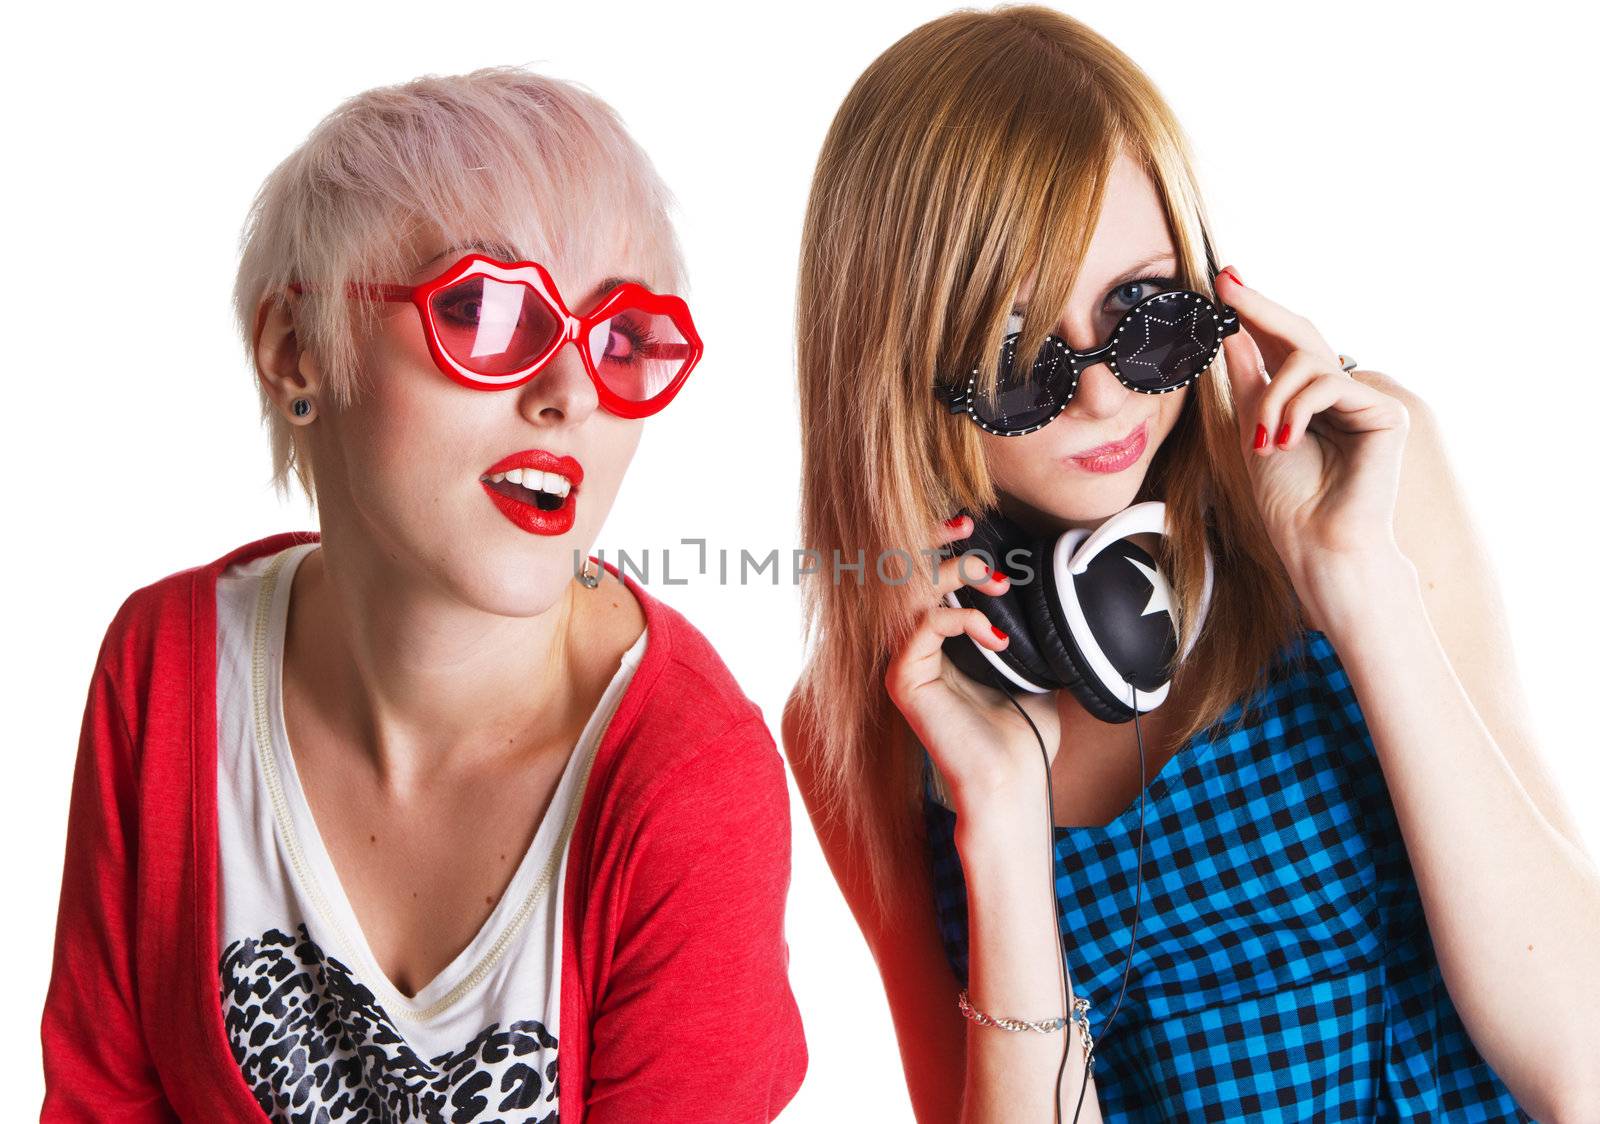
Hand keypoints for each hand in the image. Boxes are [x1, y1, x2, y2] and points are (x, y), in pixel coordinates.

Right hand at [884, 515, 1062, 821]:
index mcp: (939, 643)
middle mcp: (915, 648)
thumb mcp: (1038, 671)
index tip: (971, 523)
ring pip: (910, 592)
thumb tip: (1065, 598)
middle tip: (967, 524)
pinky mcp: (903, 680)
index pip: (927, 578)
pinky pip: (922, 626)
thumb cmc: (1025, 738)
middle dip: (934, 541)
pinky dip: (960, 617)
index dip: (940, 545)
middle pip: (905, 574)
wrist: (1012, 785)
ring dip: (951, 572)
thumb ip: (1034, 634)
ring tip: (994, 579)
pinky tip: (995, 634)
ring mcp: (906, 663)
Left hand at [1216, 268, 1411, 591]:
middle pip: (1301, 335)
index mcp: (1306, 399)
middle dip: (1260, 309)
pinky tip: (1287, 440)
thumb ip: (1248, 378)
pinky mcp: (1387, 413)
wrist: (1315, 543)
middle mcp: (1339, 394)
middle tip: (1228, 283)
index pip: (1280, 345)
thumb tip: (1230, 327)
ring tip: (1265, 439)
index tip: (1224, 279)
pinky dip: (1298, 408)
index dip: (1253, 313)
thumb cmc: (1287, 499)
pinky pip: (1330, 384)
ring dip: (1273, 396)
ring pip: (1308, 363)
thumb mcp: (1253, 427)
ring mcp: (1365, 401)